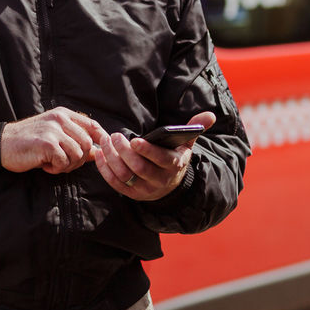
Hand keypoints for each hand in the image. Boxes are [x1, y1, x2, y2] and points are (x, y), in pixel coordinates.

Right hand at [1, 108, 108, 174]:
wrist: (2, 144)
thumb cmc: (28, 141)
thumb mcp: (53, 135)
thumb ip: (74, 140)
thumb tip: (98, 152)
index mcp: (63, 114)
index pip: (92, 125)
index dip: (100, 139)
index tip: (98, 153)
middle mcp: (60, 119)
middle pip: (87, 143)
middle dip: (80, 159)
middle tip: (63, 164)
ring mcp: (53, 130)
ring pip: (78, 154)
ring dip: (67, 165)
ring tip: (52, 164)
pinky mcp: (46, 143)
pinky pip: (64, 161)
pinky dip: (56, 168)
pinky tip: (44, 165)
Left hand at [94, 111, 215, 200]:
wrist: (170, 186)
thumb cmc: (174, 157)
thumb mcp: (186, 144)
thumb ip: (194, 128)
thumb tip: (210, 115)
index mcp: (174, 165)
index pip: (161, 160)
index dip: (147, 151)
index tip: (134, 140)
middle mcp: (160, 180)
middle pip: (139, 168)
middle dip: (124, 151)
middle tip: (115, 136)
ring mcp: (144, 189)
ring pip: (124, 175)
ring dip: (112, 158)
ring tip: (106, 142)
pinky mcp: (131, 194)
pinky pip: (115, 183)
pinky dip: (105, 169)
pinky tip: (100, 154)